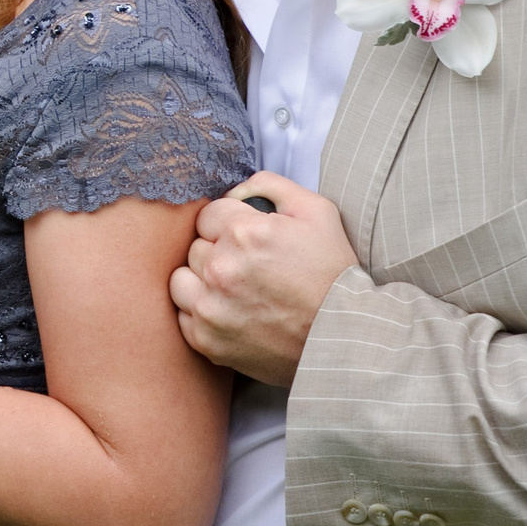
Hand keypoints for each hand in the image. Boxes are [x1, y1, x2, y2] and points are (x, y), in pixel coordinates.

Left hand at [169, 171, 359, 385]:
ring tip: (235, 290)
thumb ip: (270, 185)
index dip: (229, 225)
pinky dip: (202, 313)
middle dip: (218, 252)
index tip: (248, 241)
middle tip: (250, 268)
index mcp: (244, 232)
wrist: (345, 336)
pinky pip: (184, 315)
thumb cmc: (333, 273)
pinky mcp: (207, 340)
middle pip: (196, 247)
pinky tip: (231, 313)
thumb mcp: (316, 211)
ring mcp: (210, 307)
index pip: (208, 215)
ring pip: (182, 279)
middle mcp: (220, 269)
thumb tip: (237, 189)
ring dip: (202, 281)